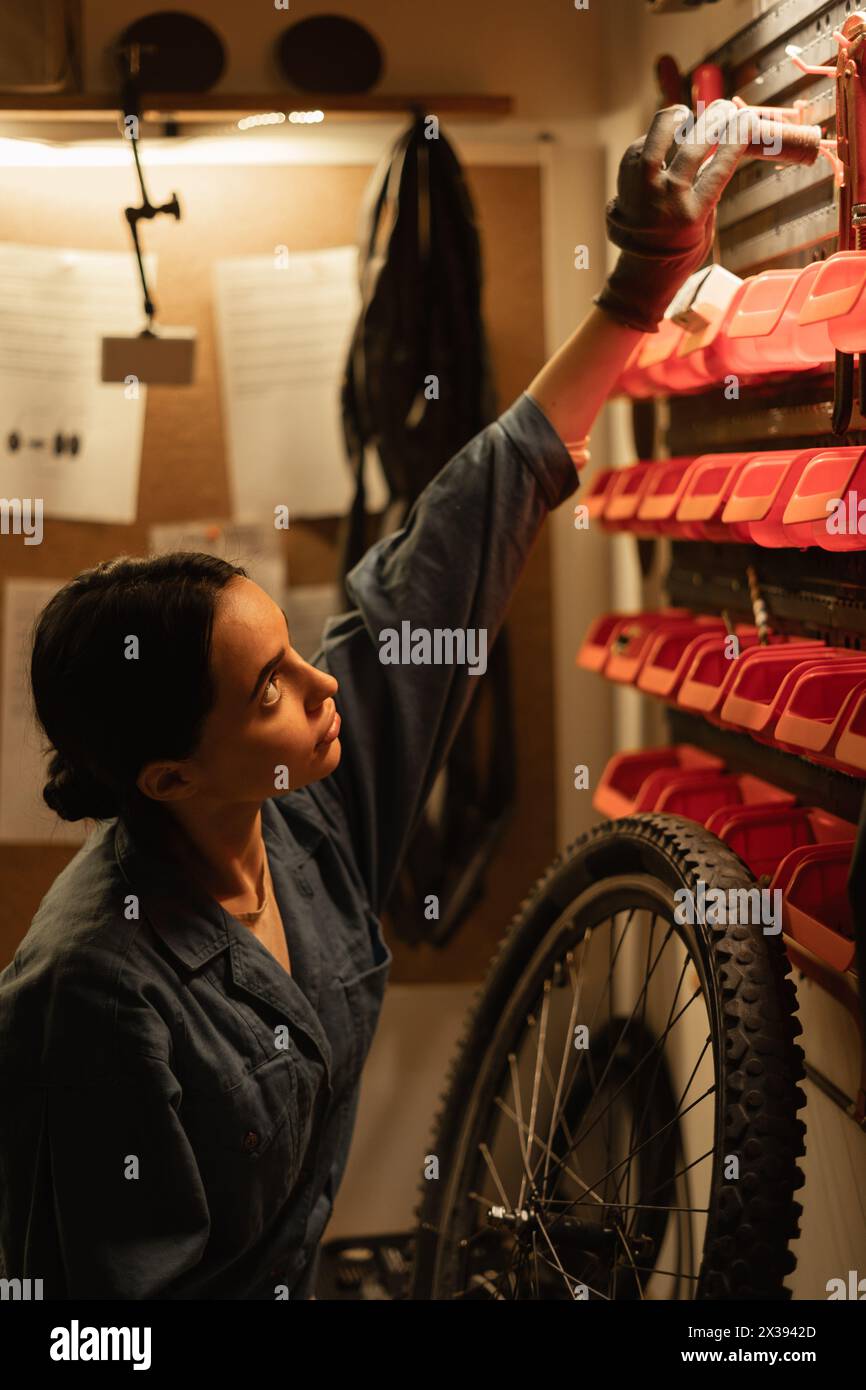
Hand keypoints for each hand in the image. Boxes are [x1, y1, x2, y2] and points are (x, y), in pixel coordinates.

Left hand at [593, 100, 754, 333]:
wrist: (642, 272)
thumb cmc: (684, 247)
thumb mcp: (706, 223)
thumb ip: (710, 187)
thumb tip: (719, 144)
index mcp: (692, 214)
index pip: (720, 166)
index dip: (736, 138)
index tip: (746, 120)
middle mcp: (666, 200)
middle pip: (693, 147)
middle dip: (714, 121)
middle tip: (725, 109)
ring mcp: (642, 191)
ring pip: (657, 141)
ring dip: (674, 120)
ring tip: (685, 113)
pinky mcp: (625, 184)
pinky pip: (638, 150)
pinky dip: (652, 139)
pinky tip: (665, 135)